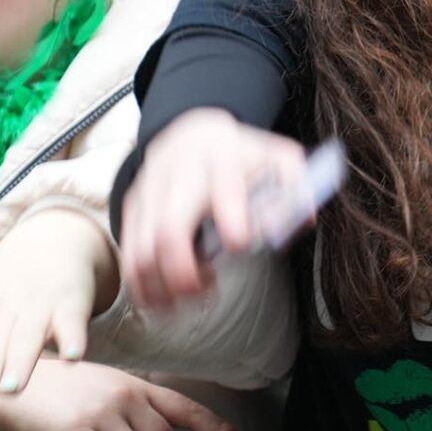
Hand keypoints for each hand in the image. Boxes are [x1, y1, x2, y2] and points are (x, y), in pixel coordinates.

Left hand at [0, 204, 113, 430]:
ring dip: (19, 363)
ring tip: (12, 389)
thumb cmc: (2, 296)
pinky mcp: (68, 303)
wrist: (46, 240)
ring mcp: (34, 309)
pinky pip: (70, 322)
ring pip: (25, 339)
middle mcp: (0, 319)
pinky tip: (73, 357)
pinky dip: (72, 338)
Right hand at [118, 110, 307, 312]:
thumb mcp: (277, 158)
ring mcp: (148, 192)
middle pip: (168, 230)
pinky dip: (142, 284)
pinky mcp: (133, 209)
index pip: (222, 190)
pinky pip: (129, 253)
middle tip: (204, 292)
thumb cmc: (240, 155)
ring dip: (161, 286)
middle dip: (183, 273)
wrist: (192, 132)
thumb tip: (302, 219)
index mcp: (220, 159)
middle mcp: (177, 175)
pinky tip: (165, 298)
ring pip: (141, 250)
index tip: (240, 243)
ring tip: (188, 298)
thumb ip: (296, 186)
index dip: (231, 220)